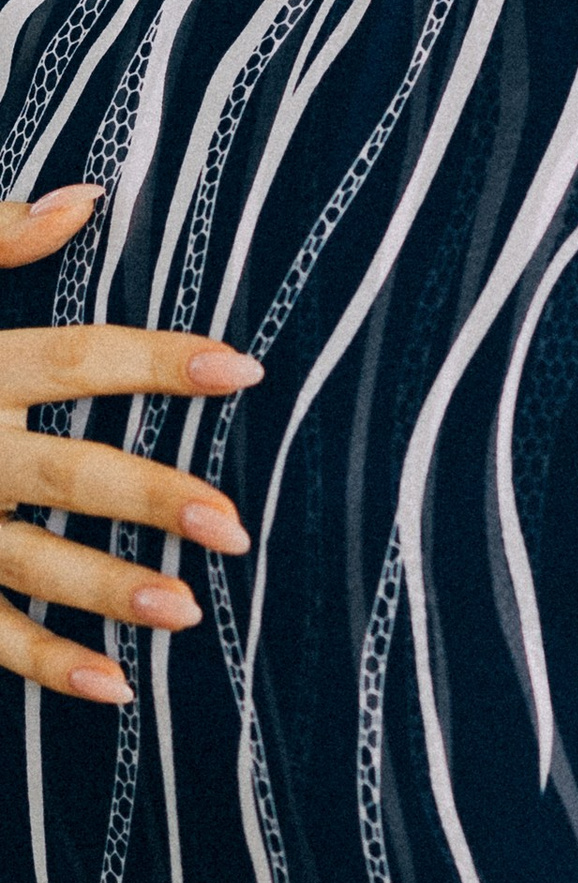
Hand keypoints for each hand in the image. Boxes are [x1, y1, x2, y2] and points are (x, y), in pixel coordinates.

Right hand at [0, 188, 259, 703]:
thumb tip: (86, 196)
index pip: (77, 359)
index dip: (160, 360)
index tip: (244, 368)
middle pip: (65, 473)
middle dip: (149, 499)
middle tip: (233, 525)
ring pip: (27, 562)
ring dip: (104, 591)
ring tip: (187, 612)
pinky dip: (44, 662)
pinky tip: (116, 685)